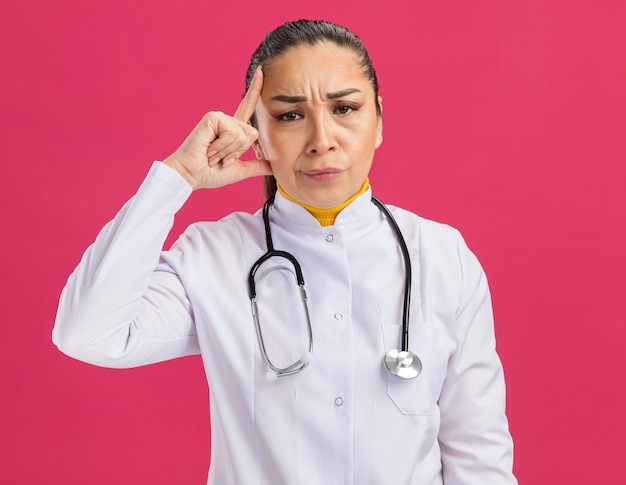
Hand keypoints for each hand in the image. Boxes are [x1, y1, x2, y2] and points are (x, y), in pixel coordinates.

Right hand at [162, 69, 271, 189]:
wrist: (192, 175)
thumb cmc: (211, 173)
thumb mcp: (240, 170)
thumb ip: (257, 166)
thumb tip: (275, 167)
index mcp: (233, 130)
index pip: (248, 107)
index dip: (255, 90)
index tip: (262, 71)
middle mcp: (227, 120)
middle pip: (253, 133)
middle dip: (239, 152)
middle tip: (221, 158)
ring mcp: (220, 117)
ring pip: (244, 135)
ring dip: (229, 151)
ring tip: (213, 154)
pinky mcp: (213, 117)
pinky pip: (232, 133)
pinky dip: (223, 147)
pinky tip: (209, 150)